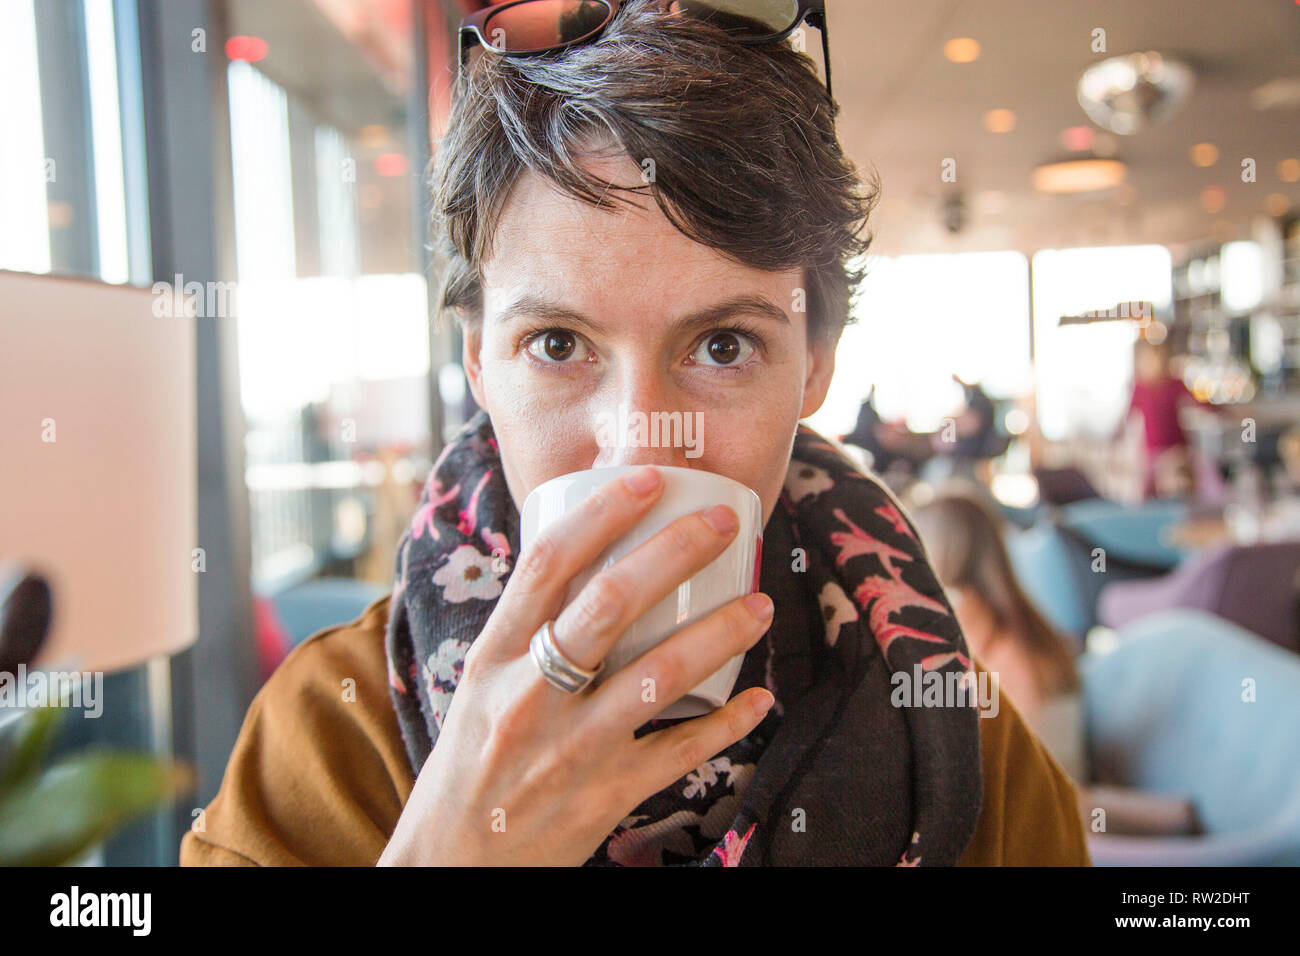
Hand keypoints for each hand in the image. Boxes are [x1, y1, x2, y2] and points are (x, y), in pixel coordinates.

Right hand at [377, 465, 774, 865]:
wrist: (454, 862)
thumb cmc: (471, 761)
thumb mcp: (482, 684)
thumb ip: (528, 630)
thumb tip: (588, 564)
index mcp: (495, 655)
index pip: (549, 563)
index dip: (604, 512)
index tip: (650, 479)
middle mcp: (531, 694)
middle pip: (612, 601)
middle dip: (677, 550)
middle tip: (724, 523)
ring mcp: (571, 746)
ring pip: (660, 672)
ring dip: (721, 631)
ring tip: (760, 605)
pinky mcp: (605, 793)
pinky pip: (682, 751)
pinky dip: (730, 723)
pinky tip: (760, 700)